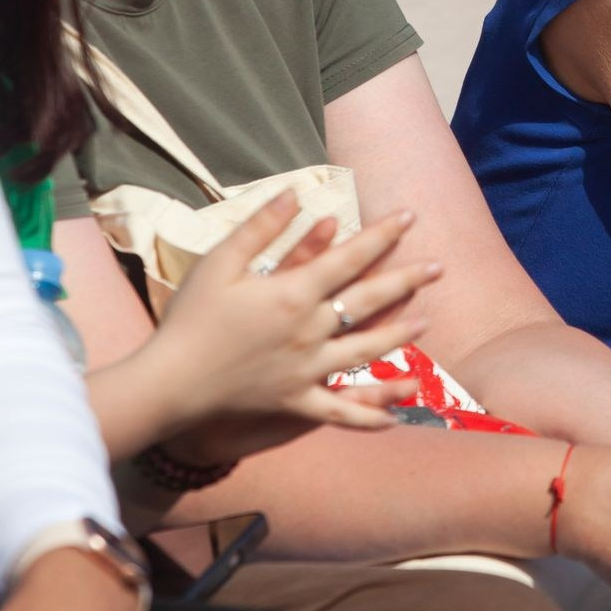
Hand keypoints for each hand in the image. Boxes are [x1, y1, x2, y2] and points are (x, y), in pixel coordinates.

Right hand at [140, 194, 437, 468]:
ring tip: (425, 322)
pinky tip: (397, 416)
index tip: (410, 217)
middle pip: (370, 300)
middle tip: (440, 267)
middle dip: (408, 280)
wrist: (170, 381)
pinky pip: (342, 410)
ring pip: (368, 351)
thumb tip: (295, 193)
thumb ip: (261, 228)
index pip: (352, 257)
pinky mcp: (298, 401)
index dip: (383, 235)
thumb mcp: (220, 262)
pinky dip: (371, 415)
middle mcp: (311, 330)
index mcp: (294, 293)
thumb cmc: (190, 317)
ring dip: (400, 335)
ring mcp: (308, 369)